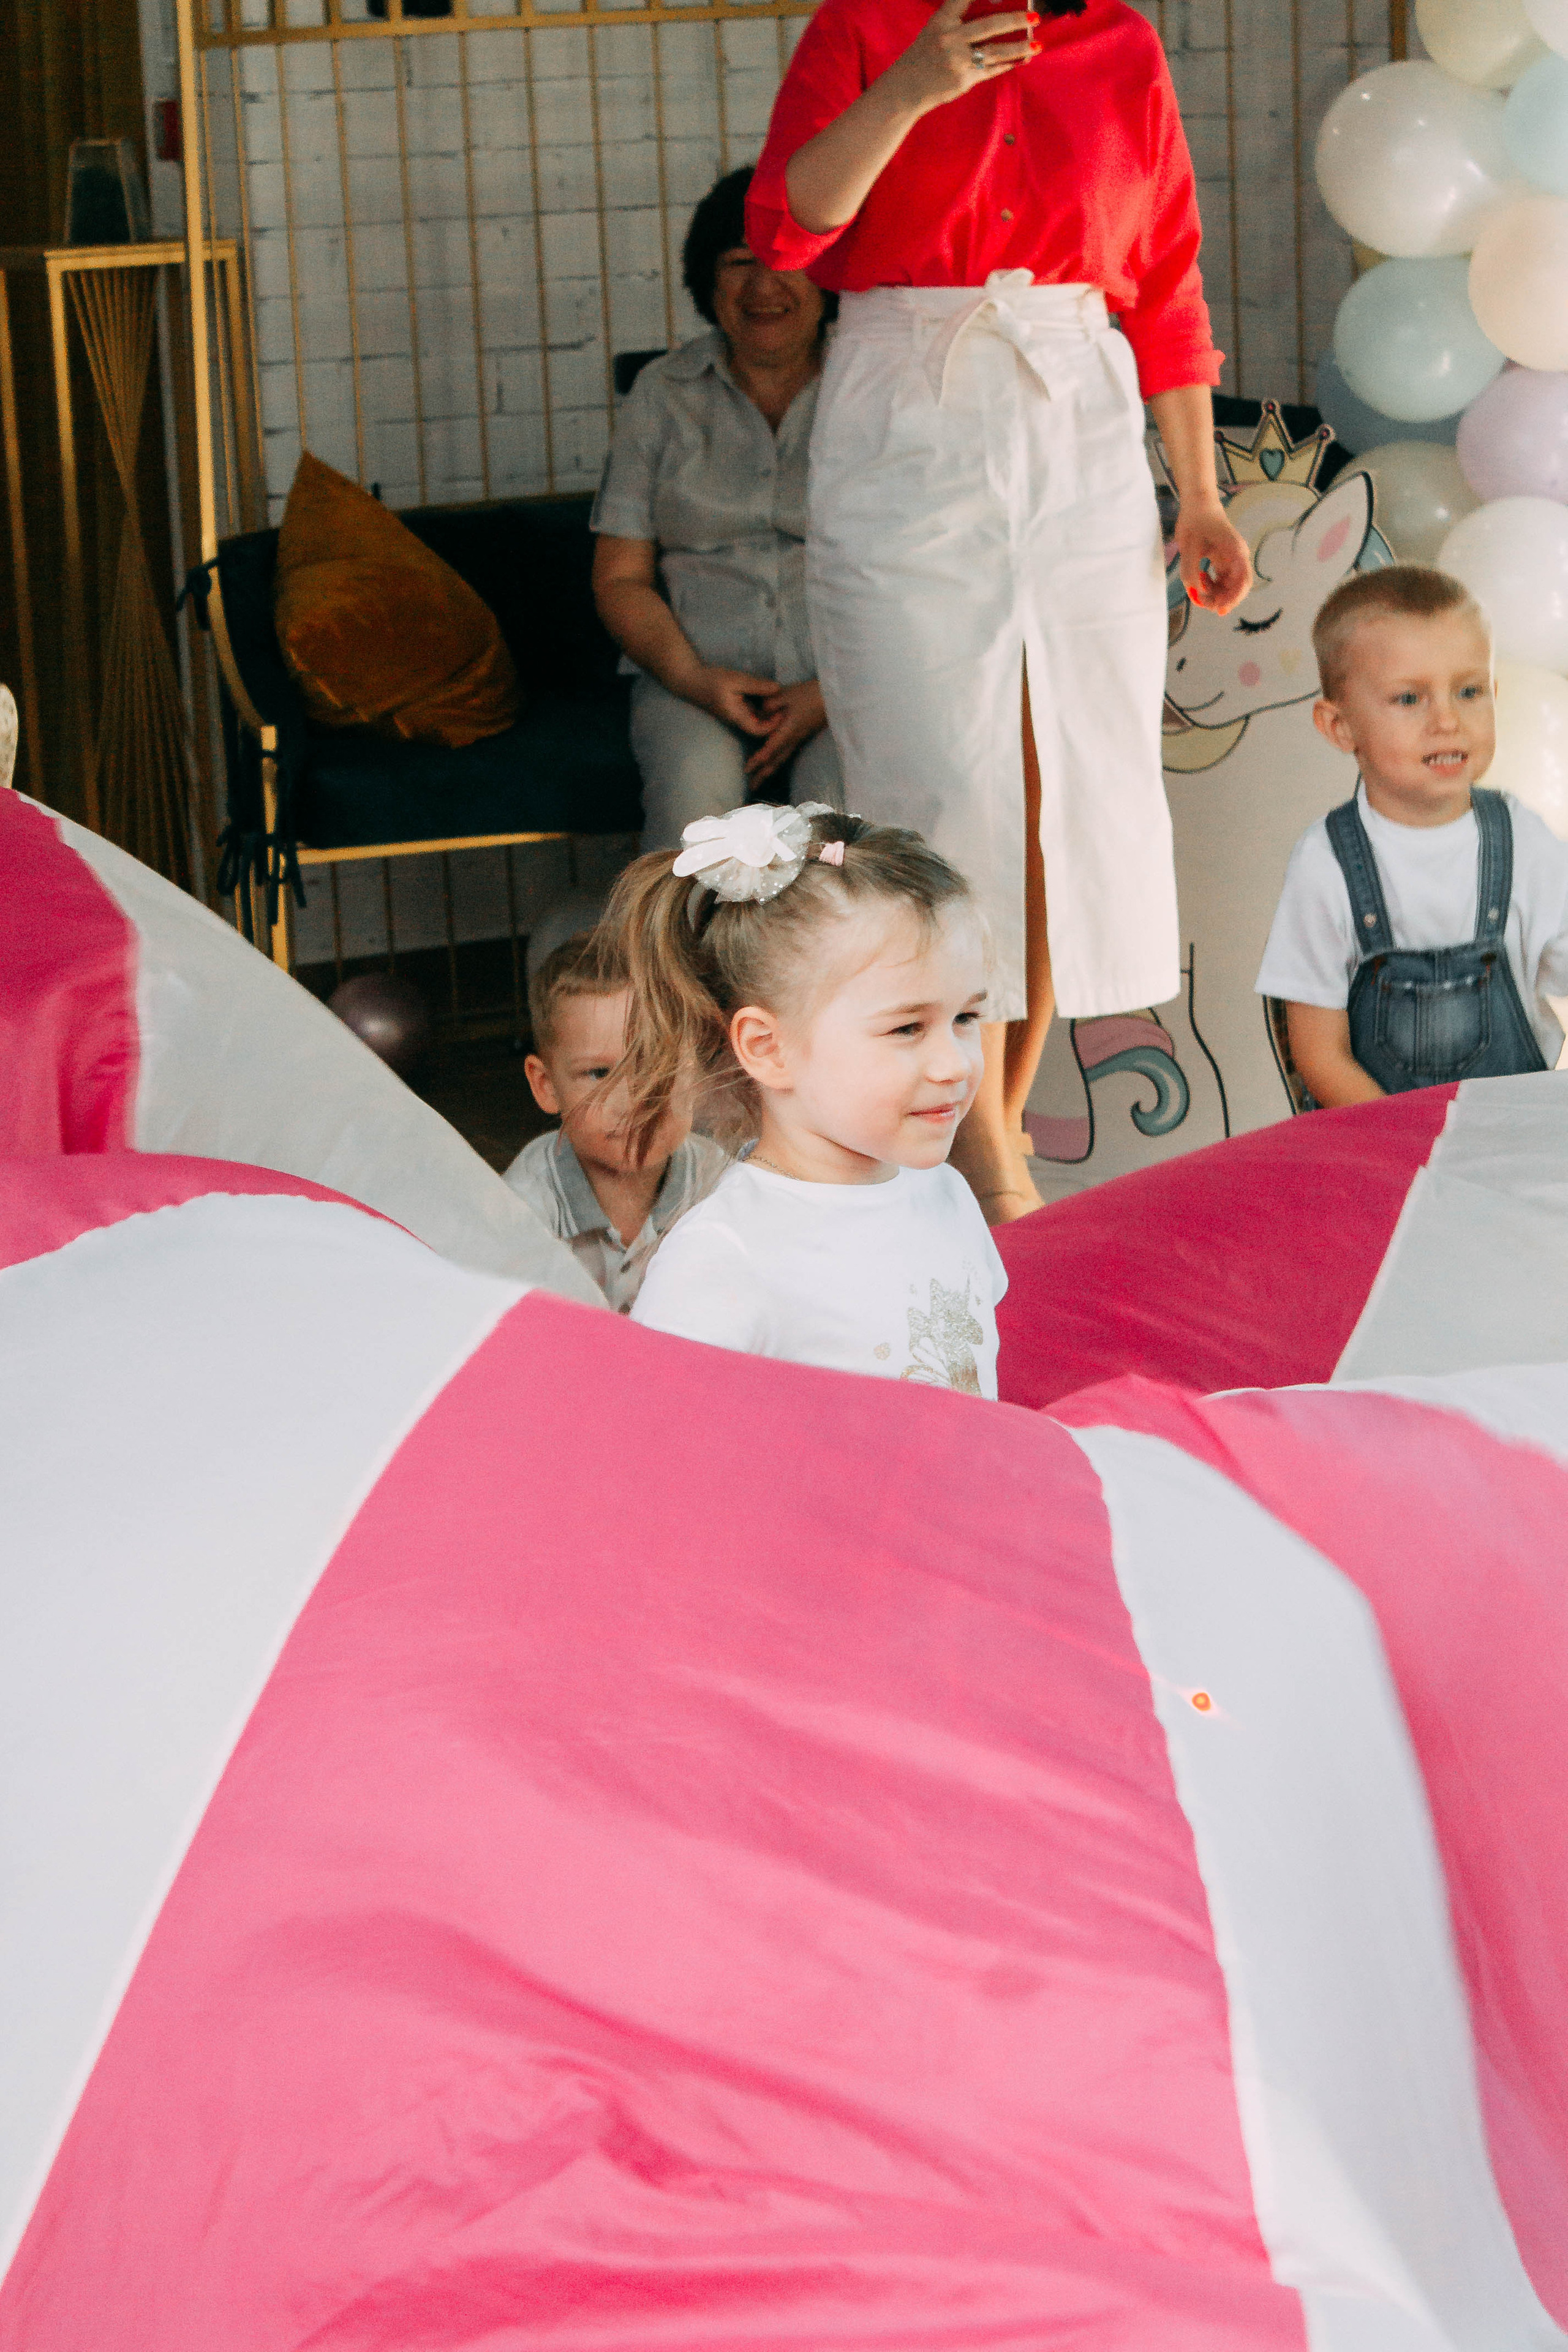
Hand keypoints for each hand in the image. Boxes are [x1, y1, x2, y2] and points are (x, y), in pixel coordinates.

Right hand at [690, 666, 776, 735]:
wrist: (690, 680)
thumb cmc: (711, 680)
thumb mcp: (735, 679)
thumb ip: (756, 685)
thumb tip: (778, 689)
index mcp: (737, 717)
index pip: (759, 731)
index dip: (773, 725)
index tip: (782, 711)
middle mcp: (738, 720)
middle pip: (760, 727)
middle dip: (774, 719)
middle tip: (788, 706)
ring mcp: (736, 715)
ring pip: (757, 718)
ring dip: (769, 712)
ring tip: (783, 700)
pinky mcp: (735, 708)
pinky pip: (752, 711)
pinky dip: (762, 706)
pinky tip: (770, 694)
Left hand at [745, 680, 827, 783]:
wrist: (833, 698)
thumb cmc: (810, 694)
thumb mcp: (786, 694)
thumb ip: (769, 704)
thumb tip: (758, 714)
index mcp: (788, 730)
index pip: (770, 750)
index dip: (758, 761)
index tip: (747, 770)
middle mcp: (793, 739)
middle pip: (776, 761)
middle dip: (763, 775)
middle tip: (751, 787)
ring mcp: (798, 739)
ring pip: (782, 759)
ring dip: (769, 771)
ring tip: (759, 781)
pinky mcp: (801, 736)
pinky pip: (787, 753)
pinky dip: (776, 762)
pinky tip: (773, 764)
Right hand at [887, 0, 1039, 113]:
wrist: (905, 89)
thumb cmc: (923, 56)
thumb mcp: (935, 30)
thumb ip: (959, 20)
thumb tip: (994, 15)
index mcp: (942, 21)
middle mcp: (950, 38)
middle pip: (990, 25)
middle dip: (1015, 20)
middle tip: (1034, 17)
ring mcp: (957, 60)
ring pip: (996, 51)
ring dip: (1019, 48)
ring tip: (1036, 45)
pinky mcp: (963, 80)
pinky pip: (991, 70)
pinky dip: (1007, 64)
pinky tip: (1020, 60)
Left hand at [1174, 498, 1253, 617]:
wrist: (1197, 505)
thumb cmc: (1196, 521)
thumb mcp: (1189, 547)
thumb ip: (1191, 572)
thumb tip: (1197, 594)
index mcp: (1236, 552)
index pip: (1242, 582)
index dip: (1233, 599)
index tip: (1219, 609)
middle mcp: (1237, 558)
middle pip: (1236, 588)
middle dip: (1221, 599)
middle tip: (1202, 602)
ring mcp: (1230, 560)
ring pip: (1227, 587)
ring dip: (1213, 594)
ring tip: (1196, 588)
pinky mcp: (1222, 561)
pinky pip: (1219, 581)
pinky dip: (1209, 586)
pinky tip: (1198, 579)